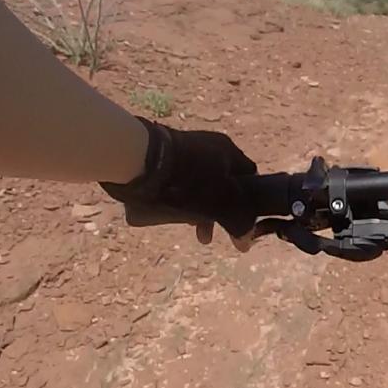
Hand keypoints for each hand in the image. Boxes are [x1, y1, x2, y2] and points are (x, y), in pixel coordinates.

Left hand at [100, 117, 257, 243]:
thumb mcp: (221, 207)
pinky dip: (174, 194)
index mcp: (230, 151)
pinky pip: (174, 177)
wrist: (137, 161)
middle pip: (221, 182)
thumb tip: (246, 243)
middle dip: (214, 211)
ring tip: (181, 223)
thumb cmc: (187, 184)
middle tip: (204, 233)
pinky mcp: (159, 150)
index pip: (250, 178)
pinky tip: (162, 209)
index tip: (235, 223)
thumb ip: (238, 224)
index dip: (246, 202)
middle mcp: (210, 143)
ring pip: (197, 182)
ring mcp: (183, 143)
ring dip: (193, 205)